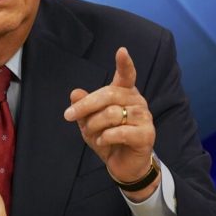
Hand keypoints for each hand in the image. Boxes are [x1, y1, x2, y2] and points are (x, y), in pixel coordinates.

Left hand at [63, 47, 156, 198]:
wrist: (123, 165)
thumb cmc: (108, 138)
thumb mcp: (89, 122)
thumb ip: (83, 107)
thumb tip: (75, 93)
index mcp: (125, 93)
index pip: (127, 75)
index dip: (124, 63)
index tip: (122, 51)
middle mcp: (137, 101)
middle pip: (109, 94)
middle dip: (85, 105)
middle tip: (69, 115)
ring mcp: (144, 117)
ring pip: (112, 114)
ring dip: (94, 125)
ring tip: (92, 134)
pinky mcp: (147, 134)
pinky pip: (120, 131)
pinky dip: (105, 137)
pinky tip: (102, 142)